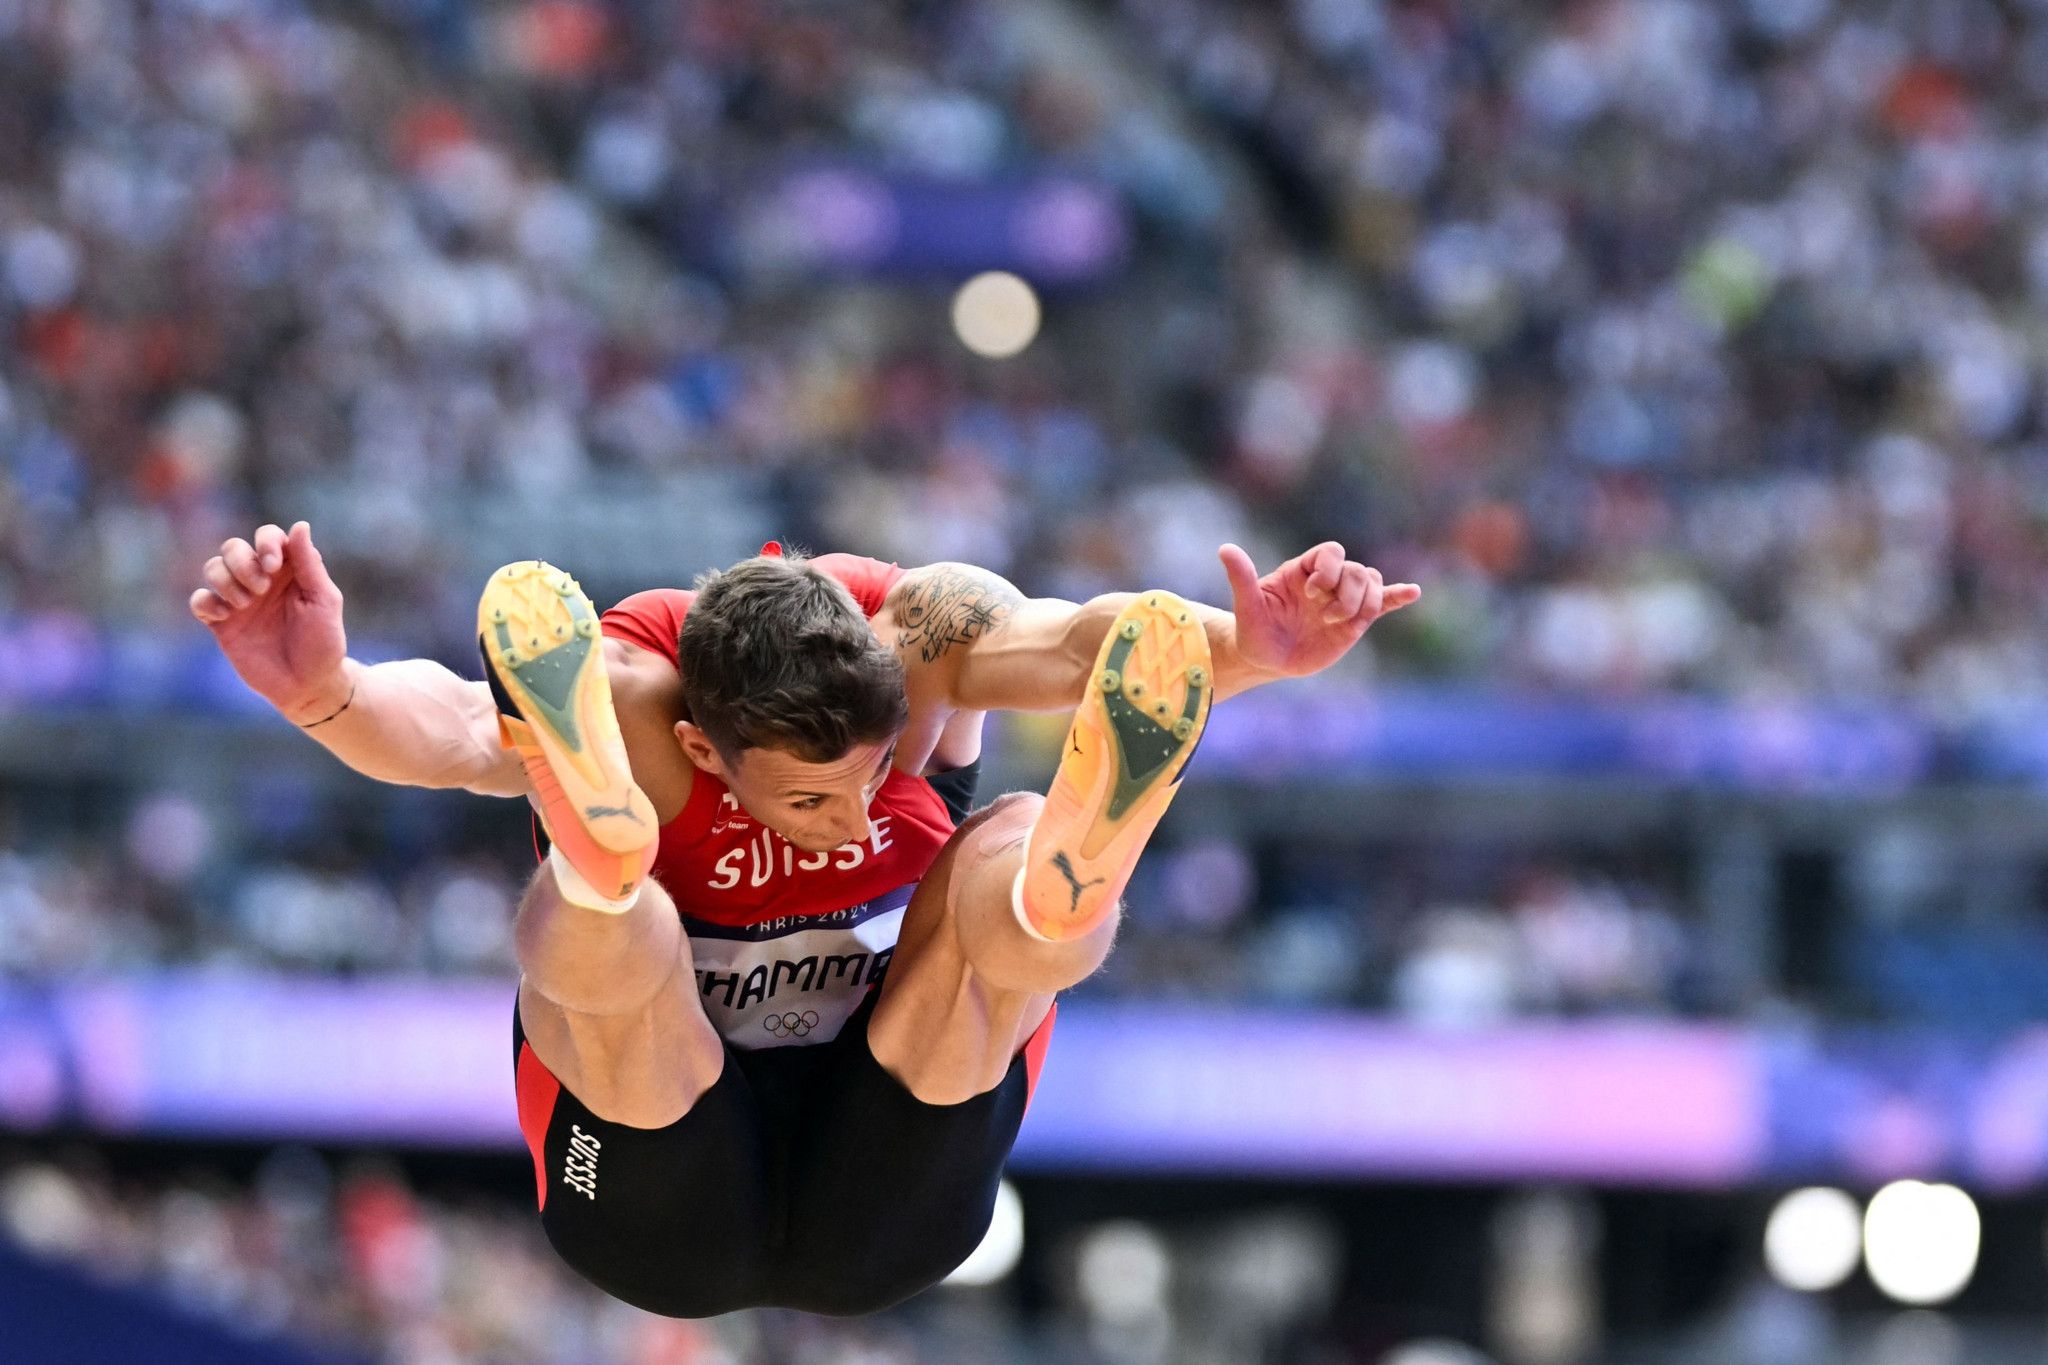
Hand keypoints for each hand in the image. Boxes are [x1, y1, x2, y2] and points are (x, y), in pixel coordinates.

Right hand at [190, 521, 351, 722]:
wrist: (308, 685)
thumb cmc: (323, 642)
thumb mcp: (324, 601)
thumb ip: (308, 564)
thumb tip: (299, 525)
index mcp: (288, 570)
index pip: (267, 535)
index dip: (266, 542)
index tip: (274, 566)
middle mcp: (261, 580)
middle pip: (233, 547)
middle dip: (242, 562)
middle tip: (261, 589)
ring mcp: (239, 601)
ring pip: (213, 568)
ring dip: (225, 581)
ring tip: (246, 604)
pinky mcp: (222, 624)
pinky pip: (200, 600)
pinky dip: (207, 602)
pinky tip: (225, 617)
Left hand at [1218, 541, 1419, 679]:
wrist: (1266, 660)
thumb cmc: (1253, 631)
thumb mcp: (1247, 607)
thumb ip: (1242, 577)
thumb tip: (1225, 548)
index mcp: (1304, 570)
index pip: (1331, 552)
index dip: (1329, 569)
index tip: (1311, 593)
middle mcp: (1327, 582)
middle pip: (1356, 569)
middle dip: (1346, 593)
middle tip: (1325, 617)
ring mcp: (1343, 601)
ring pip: (1371, 584)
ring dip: (1363, 603)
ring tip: (1340, 623)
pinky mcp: (1354, 622)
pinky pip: (1381, 604)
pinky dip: (1397, 597)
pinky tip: (1413, 592)